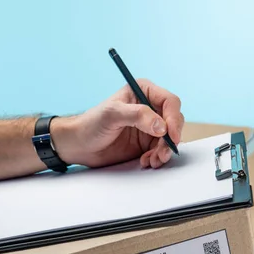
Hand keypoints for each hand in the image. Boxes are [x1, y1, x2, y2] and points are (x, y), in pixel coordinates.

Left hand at [53, 80, 183, 168]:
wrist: (79, 145)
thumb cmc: (91, 124)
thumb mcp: (113, 115)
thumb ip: (138, 116)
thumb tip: (162, 126)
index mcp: (143, 91)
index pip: (170, 102)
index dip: (174, 119)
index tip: (170, 135)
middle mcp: (150, 108)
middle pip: (174, 121)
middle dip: (171, 139)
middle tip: (162, 152)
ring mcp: (149, 127)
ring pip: (169, 139)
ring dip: (164, 151)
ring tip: (153, 161)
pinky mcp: (146, 143)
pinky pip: (161, 150)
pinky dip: (157, 158)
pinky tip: (145, 162)